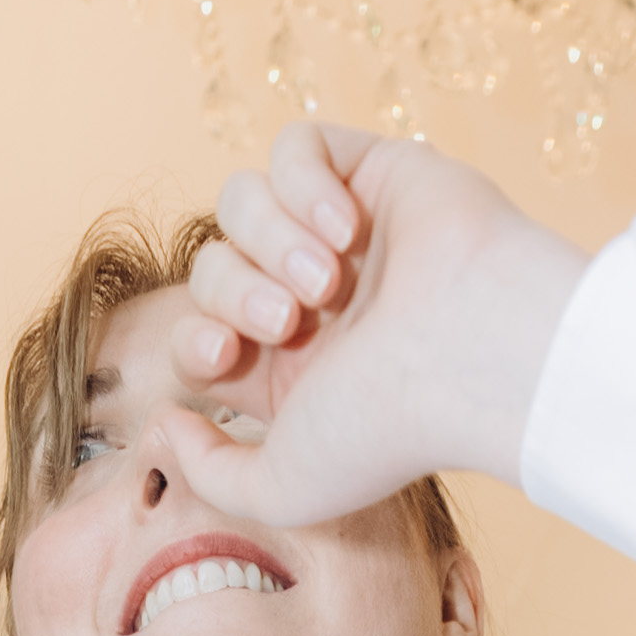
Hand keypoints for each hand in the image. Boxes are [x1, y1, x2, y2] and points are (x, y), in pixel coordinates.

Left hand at [159, 124, 585, 529]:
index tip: (230, 354)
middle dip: (235, 290)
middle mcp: (317, 301)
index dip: (196, 335)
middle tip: (292, 319)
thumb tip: (165, 425)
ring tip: (328, 278)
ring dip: (268, 239)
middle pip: (213, 266)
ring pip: (242, 200)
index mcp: (293, 370)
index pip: (200, 330)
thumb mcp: (281, 489)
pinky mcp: (376, 170)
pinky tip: (345, 226)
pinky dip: (303, 182)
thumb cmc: (389, 430)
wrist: (469, 357)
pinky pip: (295, 146)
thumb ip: (211, 474)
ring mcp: (345, 233)